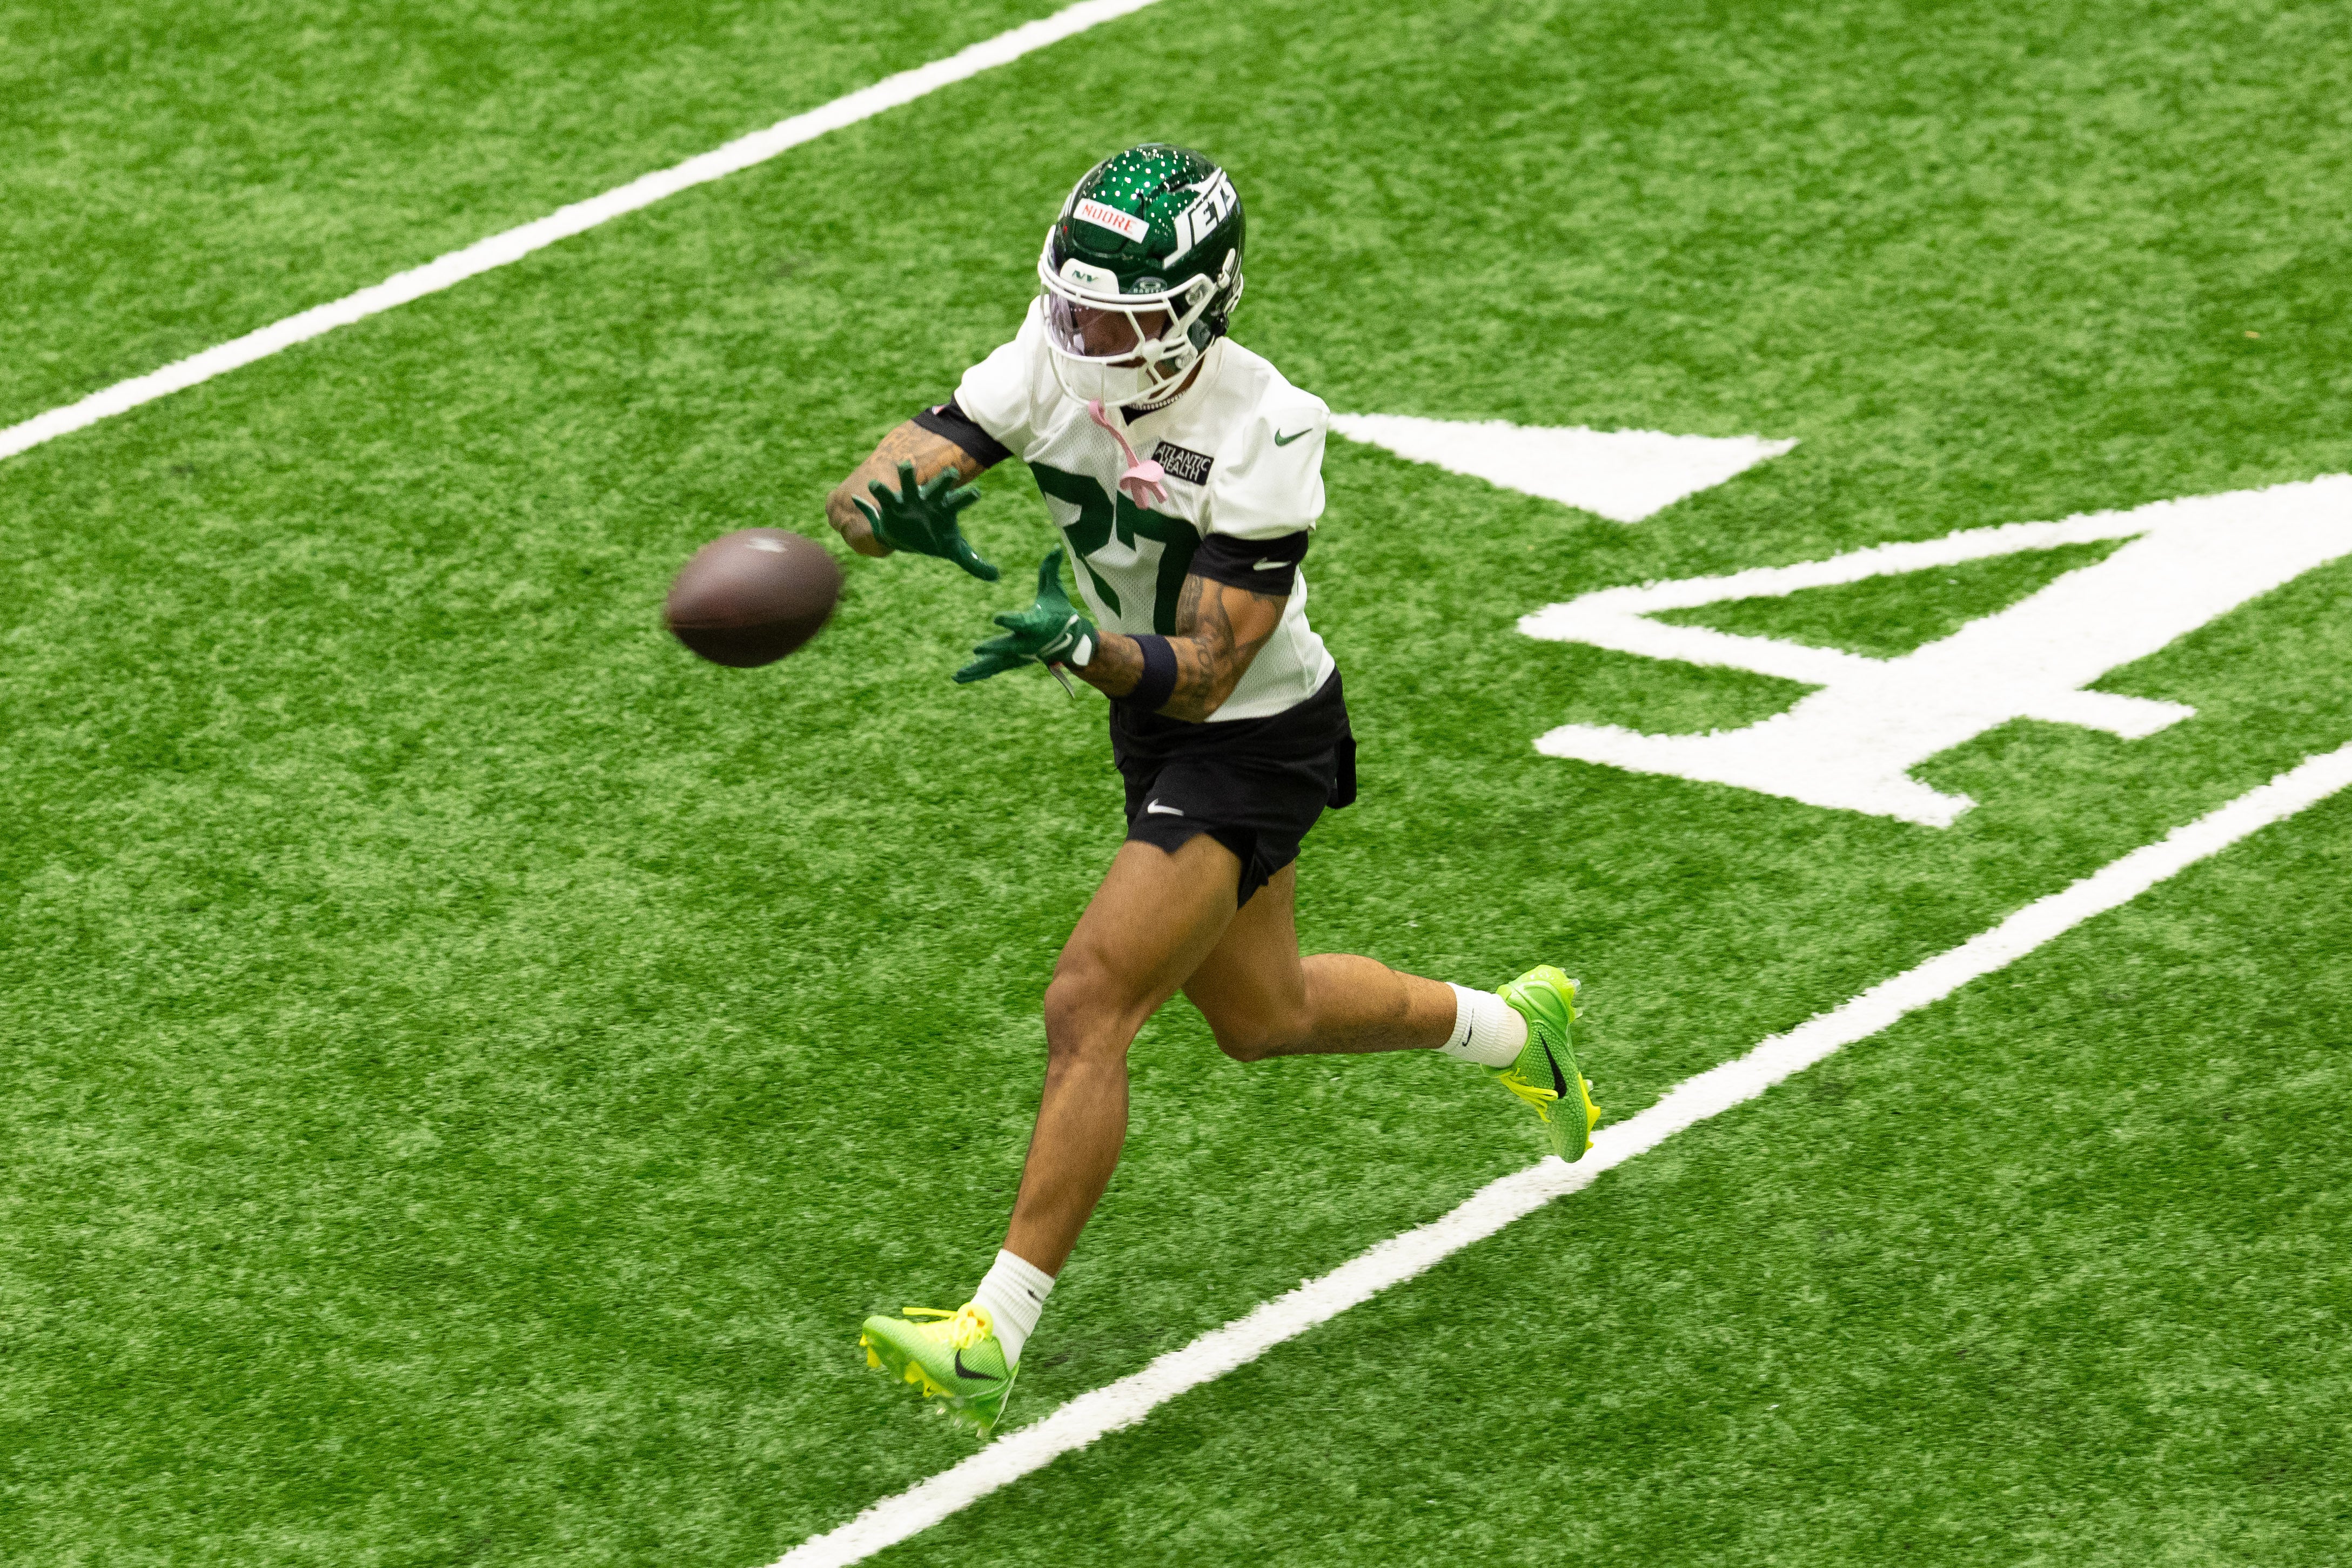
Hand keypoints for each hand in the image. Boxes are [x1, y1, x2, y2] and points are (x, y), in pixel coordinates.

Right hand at [853, 462, 998, 580]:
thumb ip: (974, 562)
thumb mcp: (954, 551)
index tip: (976, 494)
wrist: (907, 538)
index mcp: (945, 508)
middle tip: (952, 473)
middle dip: (944, 480)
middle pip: (938, 487)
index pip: (960, 501)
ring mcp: (909, 500)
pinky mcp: (891, 505)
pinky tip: (871, 486)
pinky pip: (884, 496)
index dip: (967, 497)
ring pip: (908, 484)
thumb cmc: (934, 539)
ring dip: (906, 474)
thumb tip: (996, 577)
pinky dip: (877, 491)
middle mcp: (929, 500)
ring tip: (905, 465)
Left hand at [954, 550, 1098, 683]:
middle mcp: (1027, 642)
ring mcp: (1019, 655)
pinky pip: (993, 668)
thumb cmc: (1059, 612)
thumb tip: (1054, 547)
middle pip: (1008, 647)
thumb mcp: (1055, 591)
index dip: (1010, 620)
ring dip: (977, 669)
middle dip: (994, 648)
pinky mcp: (1013, 661)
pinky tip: (959, 677)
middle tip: (977, 649)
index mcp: (1036, 624)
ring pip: (997, 663)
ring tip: (957, 674)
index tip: (997, 617)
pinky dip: (977, 673)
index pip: (1022, 621)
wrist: (1069, 641)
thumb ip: (1050, 570)